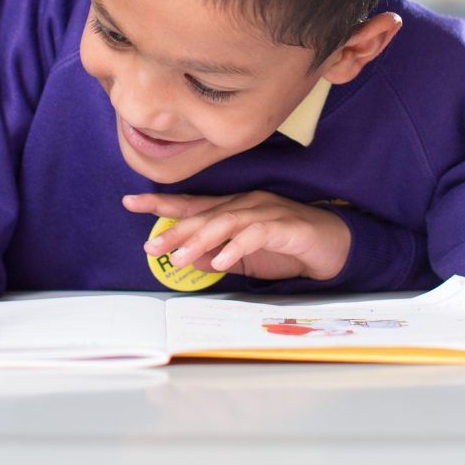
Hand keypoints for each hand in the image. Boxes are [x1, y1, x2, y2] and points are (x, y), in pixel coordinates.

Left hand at [122, 191, 351, 281]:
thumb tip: (190, 259)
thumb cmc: (288, 249)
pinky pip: (256, 234)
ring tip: (181, 258)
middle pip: (204, 214)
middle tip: (151, 247)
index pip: (193, 204)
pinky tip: (221, 261)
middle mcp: (247, 204)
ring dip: (201, 239)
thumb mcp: (245, 258)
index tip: (131, 203)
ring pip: (226, 221)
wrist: (333, 247)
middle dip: (175, 229)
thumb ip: (218, 256)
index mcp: (235, 208)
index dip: (162, 203)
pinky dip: (236, 246)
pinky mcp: (286, 226)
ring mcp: (267, 212)